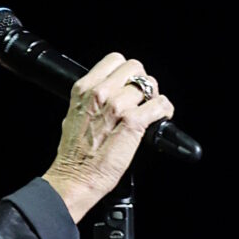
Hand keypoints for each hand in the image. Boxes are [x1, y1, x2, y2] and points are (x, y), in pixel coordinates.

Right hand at [42, 53, 173, 222]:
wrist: (75, 178)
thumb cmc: (74, 153)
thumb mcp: (74, 114)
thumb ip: (91, 100)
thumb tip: (110, 94)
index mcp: (84, 88)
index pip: (115, 60)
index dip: (126, 73)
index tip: (128, 85)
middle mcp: (100, 93)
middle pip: (135, 67)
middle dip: (141, 82)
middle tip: (141, 99)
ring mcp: (116, 107)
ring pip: (148, 85)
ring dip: (153, 98)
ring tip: (149, 112)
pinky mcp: (133, 123)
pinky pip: (160, 105)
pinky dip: (165, 111)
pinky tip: (160, 119)